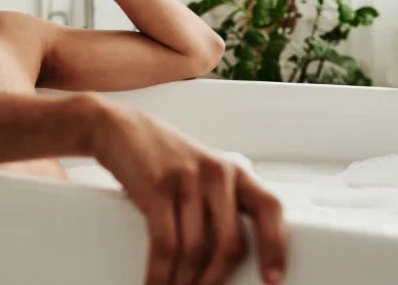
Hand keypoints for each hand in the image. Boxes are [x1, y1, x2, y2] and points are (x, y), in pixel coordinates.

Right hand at [85, 95, 287, 284]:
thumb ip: (223, 204)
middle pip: (229, 242)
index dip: (276, 245)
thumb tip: (231, 258)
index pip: (270, 208)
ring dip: (184, 281)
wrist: (122, 129)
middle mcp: (217, 172)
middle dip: (216, 279)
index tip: (273, 278)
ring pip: (195, 249)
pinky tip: (155, 284)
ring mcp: (187, 179)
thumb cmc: (167, 159)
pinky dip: (160, 273)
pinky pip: (165, 243)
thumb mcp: (204, 173)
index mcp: (236, 172)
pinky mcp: (156, 186)